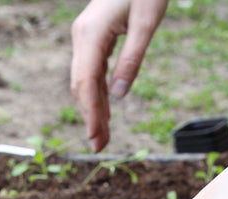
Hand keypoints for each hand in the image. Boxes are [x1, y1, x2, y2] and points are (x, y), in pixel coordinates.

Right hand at [70, 0, 167, 151]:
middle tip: (100, 145)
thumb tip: (119, 95)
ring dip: (92, 107)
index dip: (90, 113)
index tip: (96, 138)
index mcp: (92, 34)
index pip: (86, 82)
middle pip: (80, 85)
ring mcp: (85, 36)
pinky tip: (104, 109)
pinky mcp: (93, 36)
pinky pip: (91, 70)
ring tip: (102, 135)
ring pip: (84, 80)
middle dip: (89, 116)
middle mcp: (82, 36)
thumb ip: (132, 58)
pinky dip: (97, 92)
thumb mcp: (147, 22)